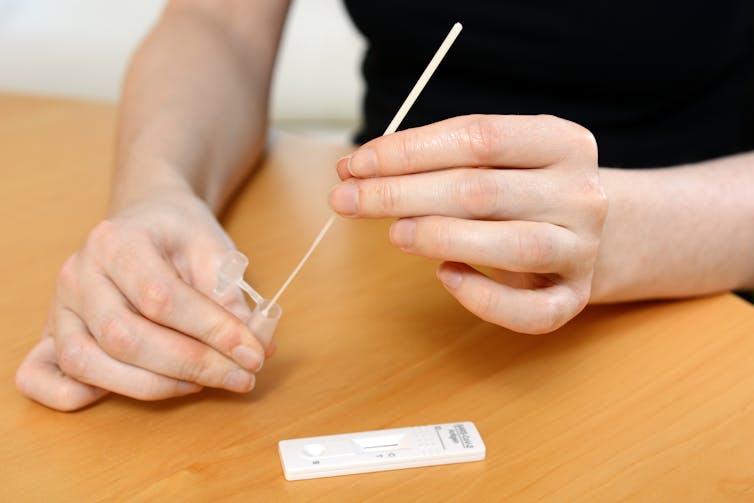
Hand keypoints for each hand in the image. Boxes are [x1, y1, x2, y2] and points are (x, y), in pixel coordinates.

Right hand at [16, 191, 271, 410]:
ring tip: (204, 383)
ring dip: (154, 386)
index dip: (212, 332)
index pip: (162, 298)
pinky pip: (44, 376)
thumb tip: (257, 348)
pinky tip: (139, 388)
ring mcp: (59, 306)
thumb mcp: (215, 250)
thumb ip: (232, 298)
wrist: (147, 220)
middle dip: (192, 365)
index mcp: (116, 241)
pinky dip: (80, 395)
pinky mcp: (51, 334)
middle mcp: (78, 274)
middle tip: (241, 376)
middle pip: (124, 337)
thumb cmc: (180, 235)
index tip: (255, 354)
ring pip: (89, 363)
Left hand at [329, 115, 606, 333]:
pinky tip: (445, 277)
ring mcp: (583, 248)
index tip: (356, 164)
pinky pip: (532, 311)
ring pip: (514, 245)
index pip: (478, 137)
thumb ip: (438, 160)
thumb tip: (357, 170)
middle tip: (347, 200)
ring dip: (441, 238)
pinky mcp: (574, 297)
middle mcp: (581, 193)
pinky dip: (484, 299)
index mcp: (562, 142)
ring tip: (393, 234)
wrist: (598, 233)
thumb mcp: (497, 160)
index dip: (409, 151)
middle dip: (402, 194)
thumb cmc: (525, 191)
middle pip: (483, 190)